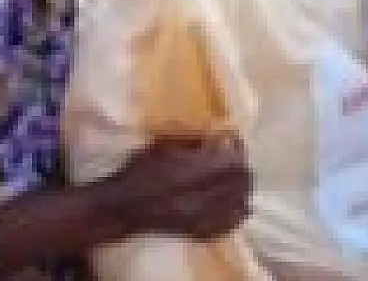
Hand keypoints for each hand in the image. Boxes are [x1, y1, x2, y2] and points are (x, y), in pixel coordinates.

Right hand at [109, 134, 251, 240]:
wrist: (125, 205)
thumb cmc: (140, 170)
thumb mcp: (164, 146)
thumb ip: (192, 143)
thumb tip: (214, 137)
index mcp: (196, 170)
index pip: (234, 160)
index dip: (238, 149)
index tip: (233, 141)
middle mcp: (205, 194)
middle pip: (241, 182)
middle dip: (242, 168)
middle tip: (237, 160)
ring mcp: (205, 216)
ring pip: (240, 203)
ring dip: (242, 189)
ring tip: (236, 180)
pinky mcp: (201, 230)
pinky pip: (230, 224)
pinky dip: (236, 211)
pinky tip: (233, 204)